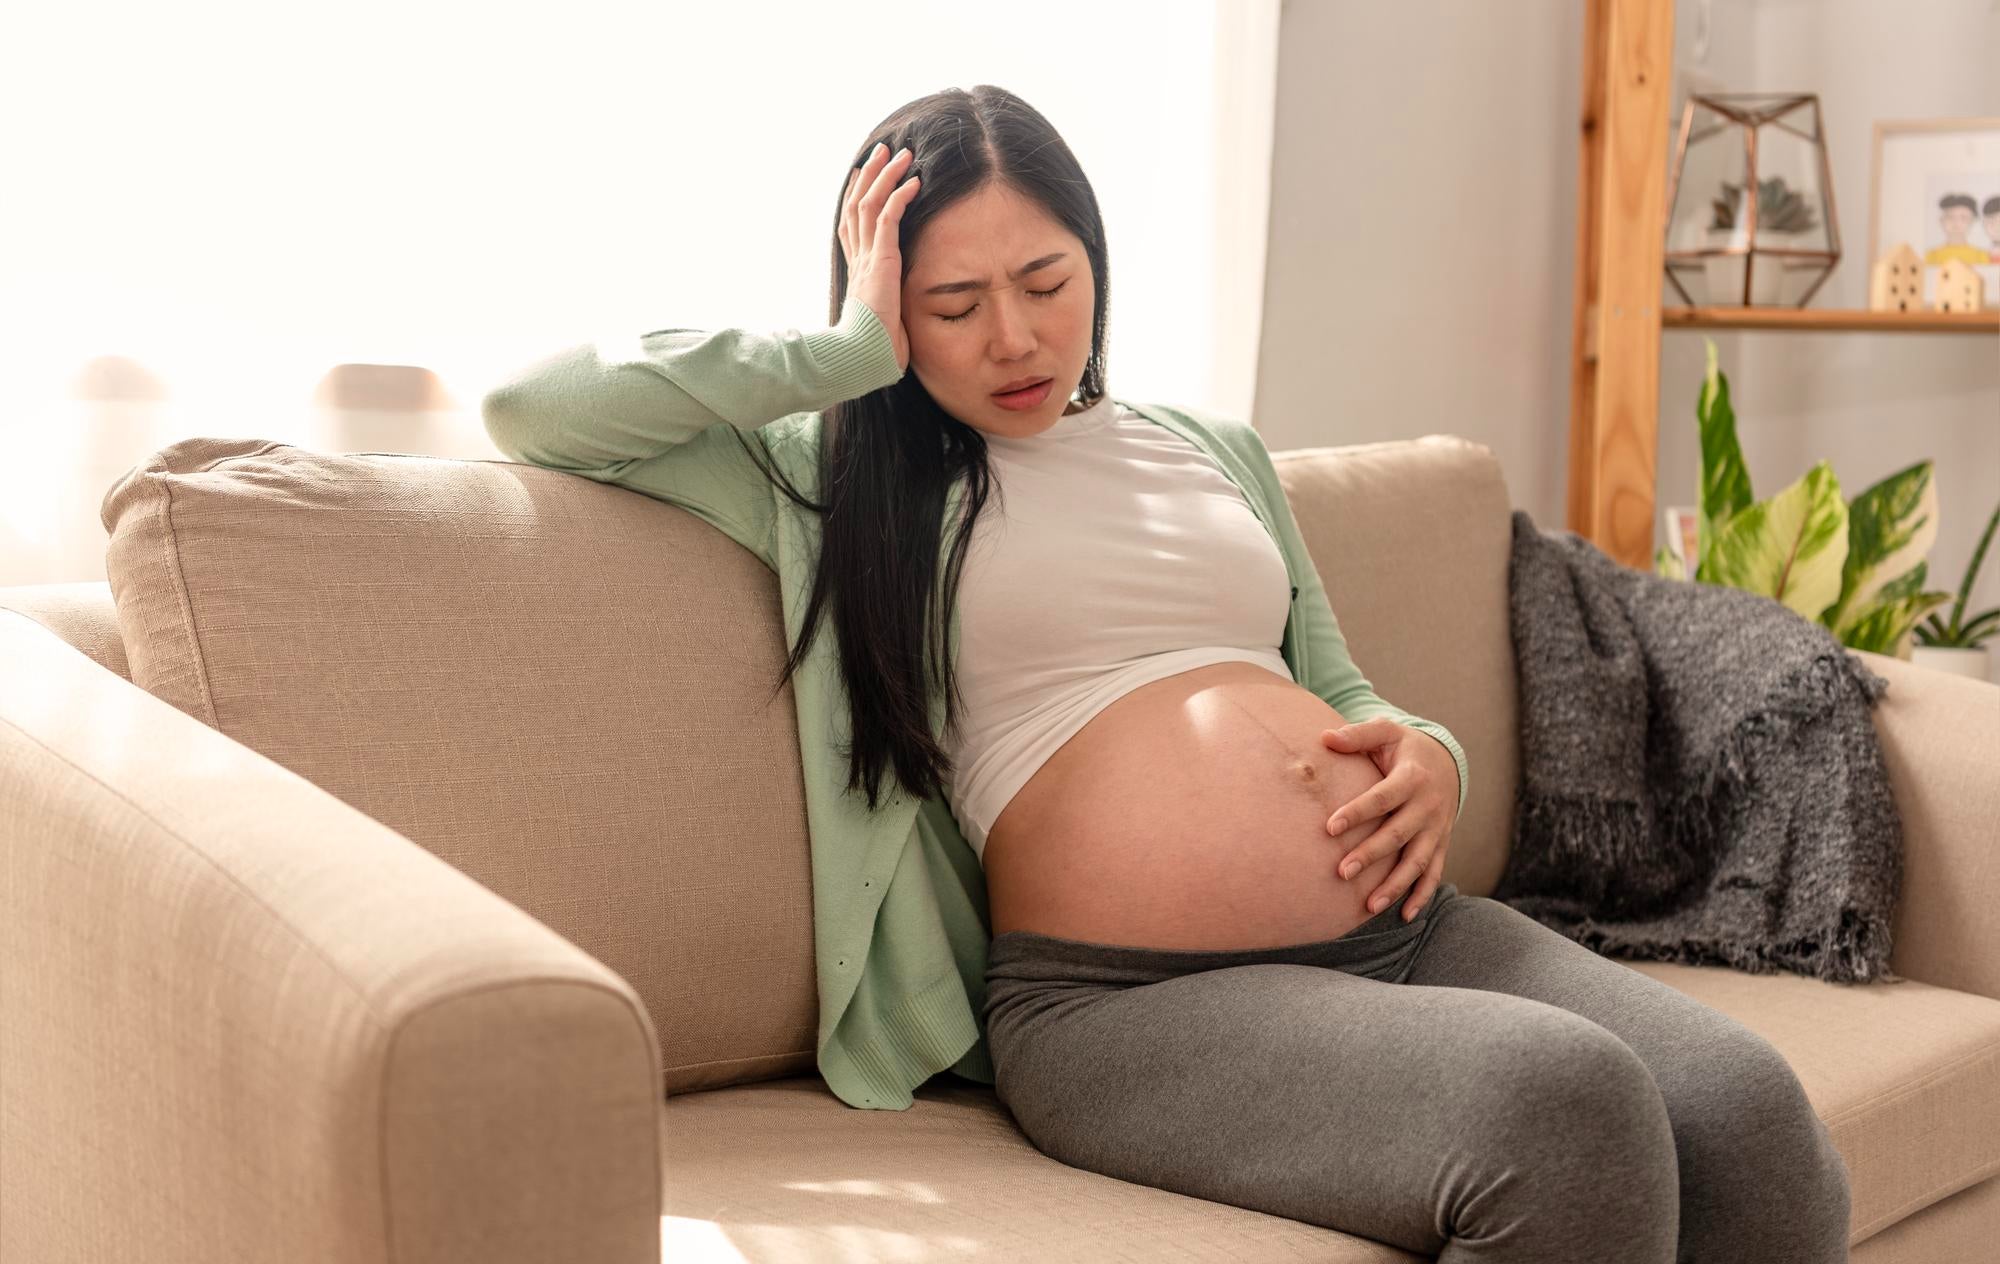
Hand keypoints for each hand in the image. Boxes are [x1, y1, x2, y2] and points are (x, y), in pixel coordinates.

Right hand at [838, 141, 920, 372]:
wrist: (862, 357)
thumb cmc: (874, 349)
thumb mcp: (886, 320)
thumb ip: (892, 308)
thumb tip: (901, 319)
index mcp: (858, 271)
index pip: (853, 224)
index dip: (857, 197)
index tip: (864, 176)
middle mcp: (858, 259)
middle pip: (858, 205)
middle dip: (870, 176)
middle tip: (882, 151)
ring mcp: (867, 258)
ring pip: (871, 204)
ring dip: (886, 176)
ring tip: (901, 154)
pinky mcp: (880, 260)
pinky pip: (888, 218)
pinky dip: (900, 197)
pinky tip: (913, 182)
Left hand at [1320, 718, 1456, 921]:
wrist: (1448, 760)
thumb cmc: (1404, 747)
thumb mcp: (1386, 732)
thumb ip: (1357, 735)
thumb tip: (1325, 737)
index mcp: (1412, 777)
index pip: (1382, 798)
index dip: (1357, 812)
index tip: (1330, 828)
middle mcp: (1428, 806)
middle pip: (1398, 834)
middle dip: (1371, 854)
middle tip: (1343, 872)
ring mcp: (1437, 828)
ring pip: (1418, 861)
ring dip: (1395, 885)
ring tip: (1369, 906)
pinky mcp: (1441, 843)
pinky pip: (1434, 873)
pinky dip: (1422, 896)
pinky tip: (1405, 916)